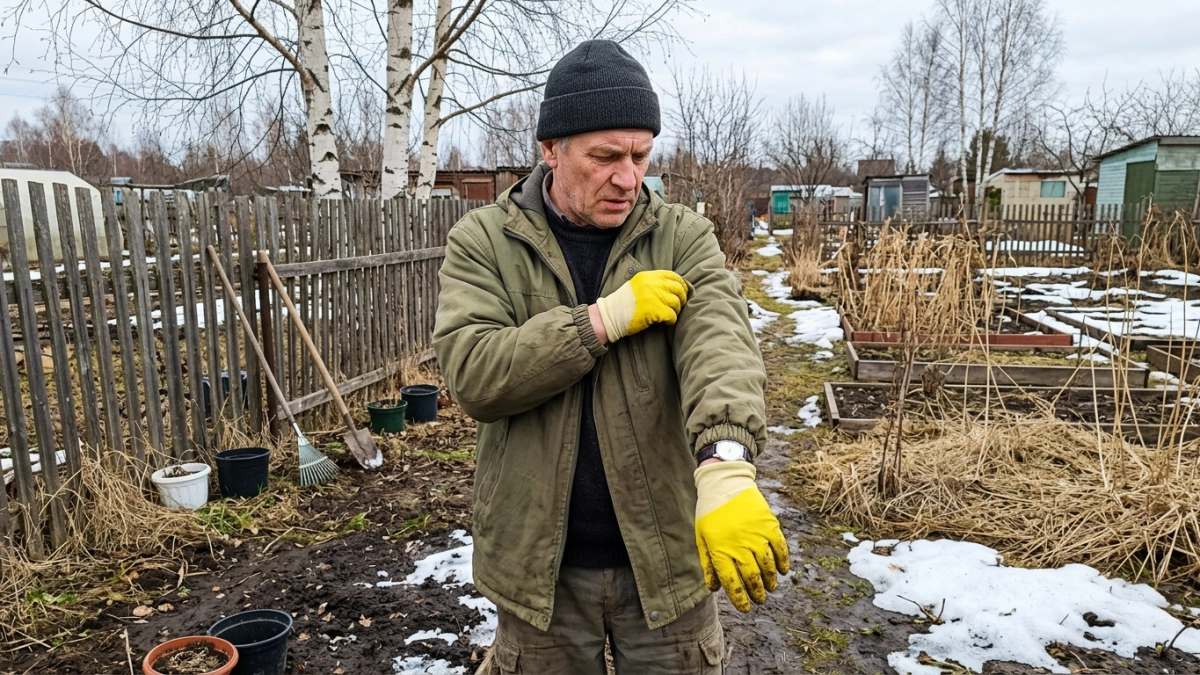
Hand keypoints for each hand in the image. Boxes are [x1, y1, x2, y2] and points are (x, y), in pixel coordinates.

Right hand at [594, 270, 689, 341]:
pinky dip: (671, 320)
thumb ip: (653, 283)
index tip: (681, 292)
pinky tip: (666, 322)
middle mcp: (653, 284)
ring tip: (669, 314)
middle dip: (681, 298)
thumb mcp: (637, 285)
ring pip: (676, 303)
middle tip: (679, 305)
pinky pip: (672, 315)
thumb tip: (673, 287)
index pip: (673, 276)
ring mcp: (655, 297)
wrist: (611, 315)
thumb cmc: (623, 303)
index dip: (681, 285)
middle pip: (678, 289)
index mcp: (649, 276)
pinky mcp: (655, 311)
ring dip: (675, 310)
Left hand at [694, 461, 788, 611]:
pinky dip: (783, 562)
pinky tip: (783, 571)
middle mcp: (739, 546)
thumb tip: (714, 588)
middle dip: (757, 593)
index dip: (740, 598)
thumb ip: (708, 563)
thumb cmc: (710, 511)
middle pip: (752, 577)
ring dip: (770, 580)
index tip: (746, 608)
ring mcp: (756, 536)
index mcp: (720, 550)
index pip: (732, 582)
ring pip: (767, 566)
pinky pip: (780, 548)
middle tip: (760, 600)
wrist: (724, 482)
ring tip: (770, 588)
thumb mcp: (702, 537)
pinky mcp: (769, 525)